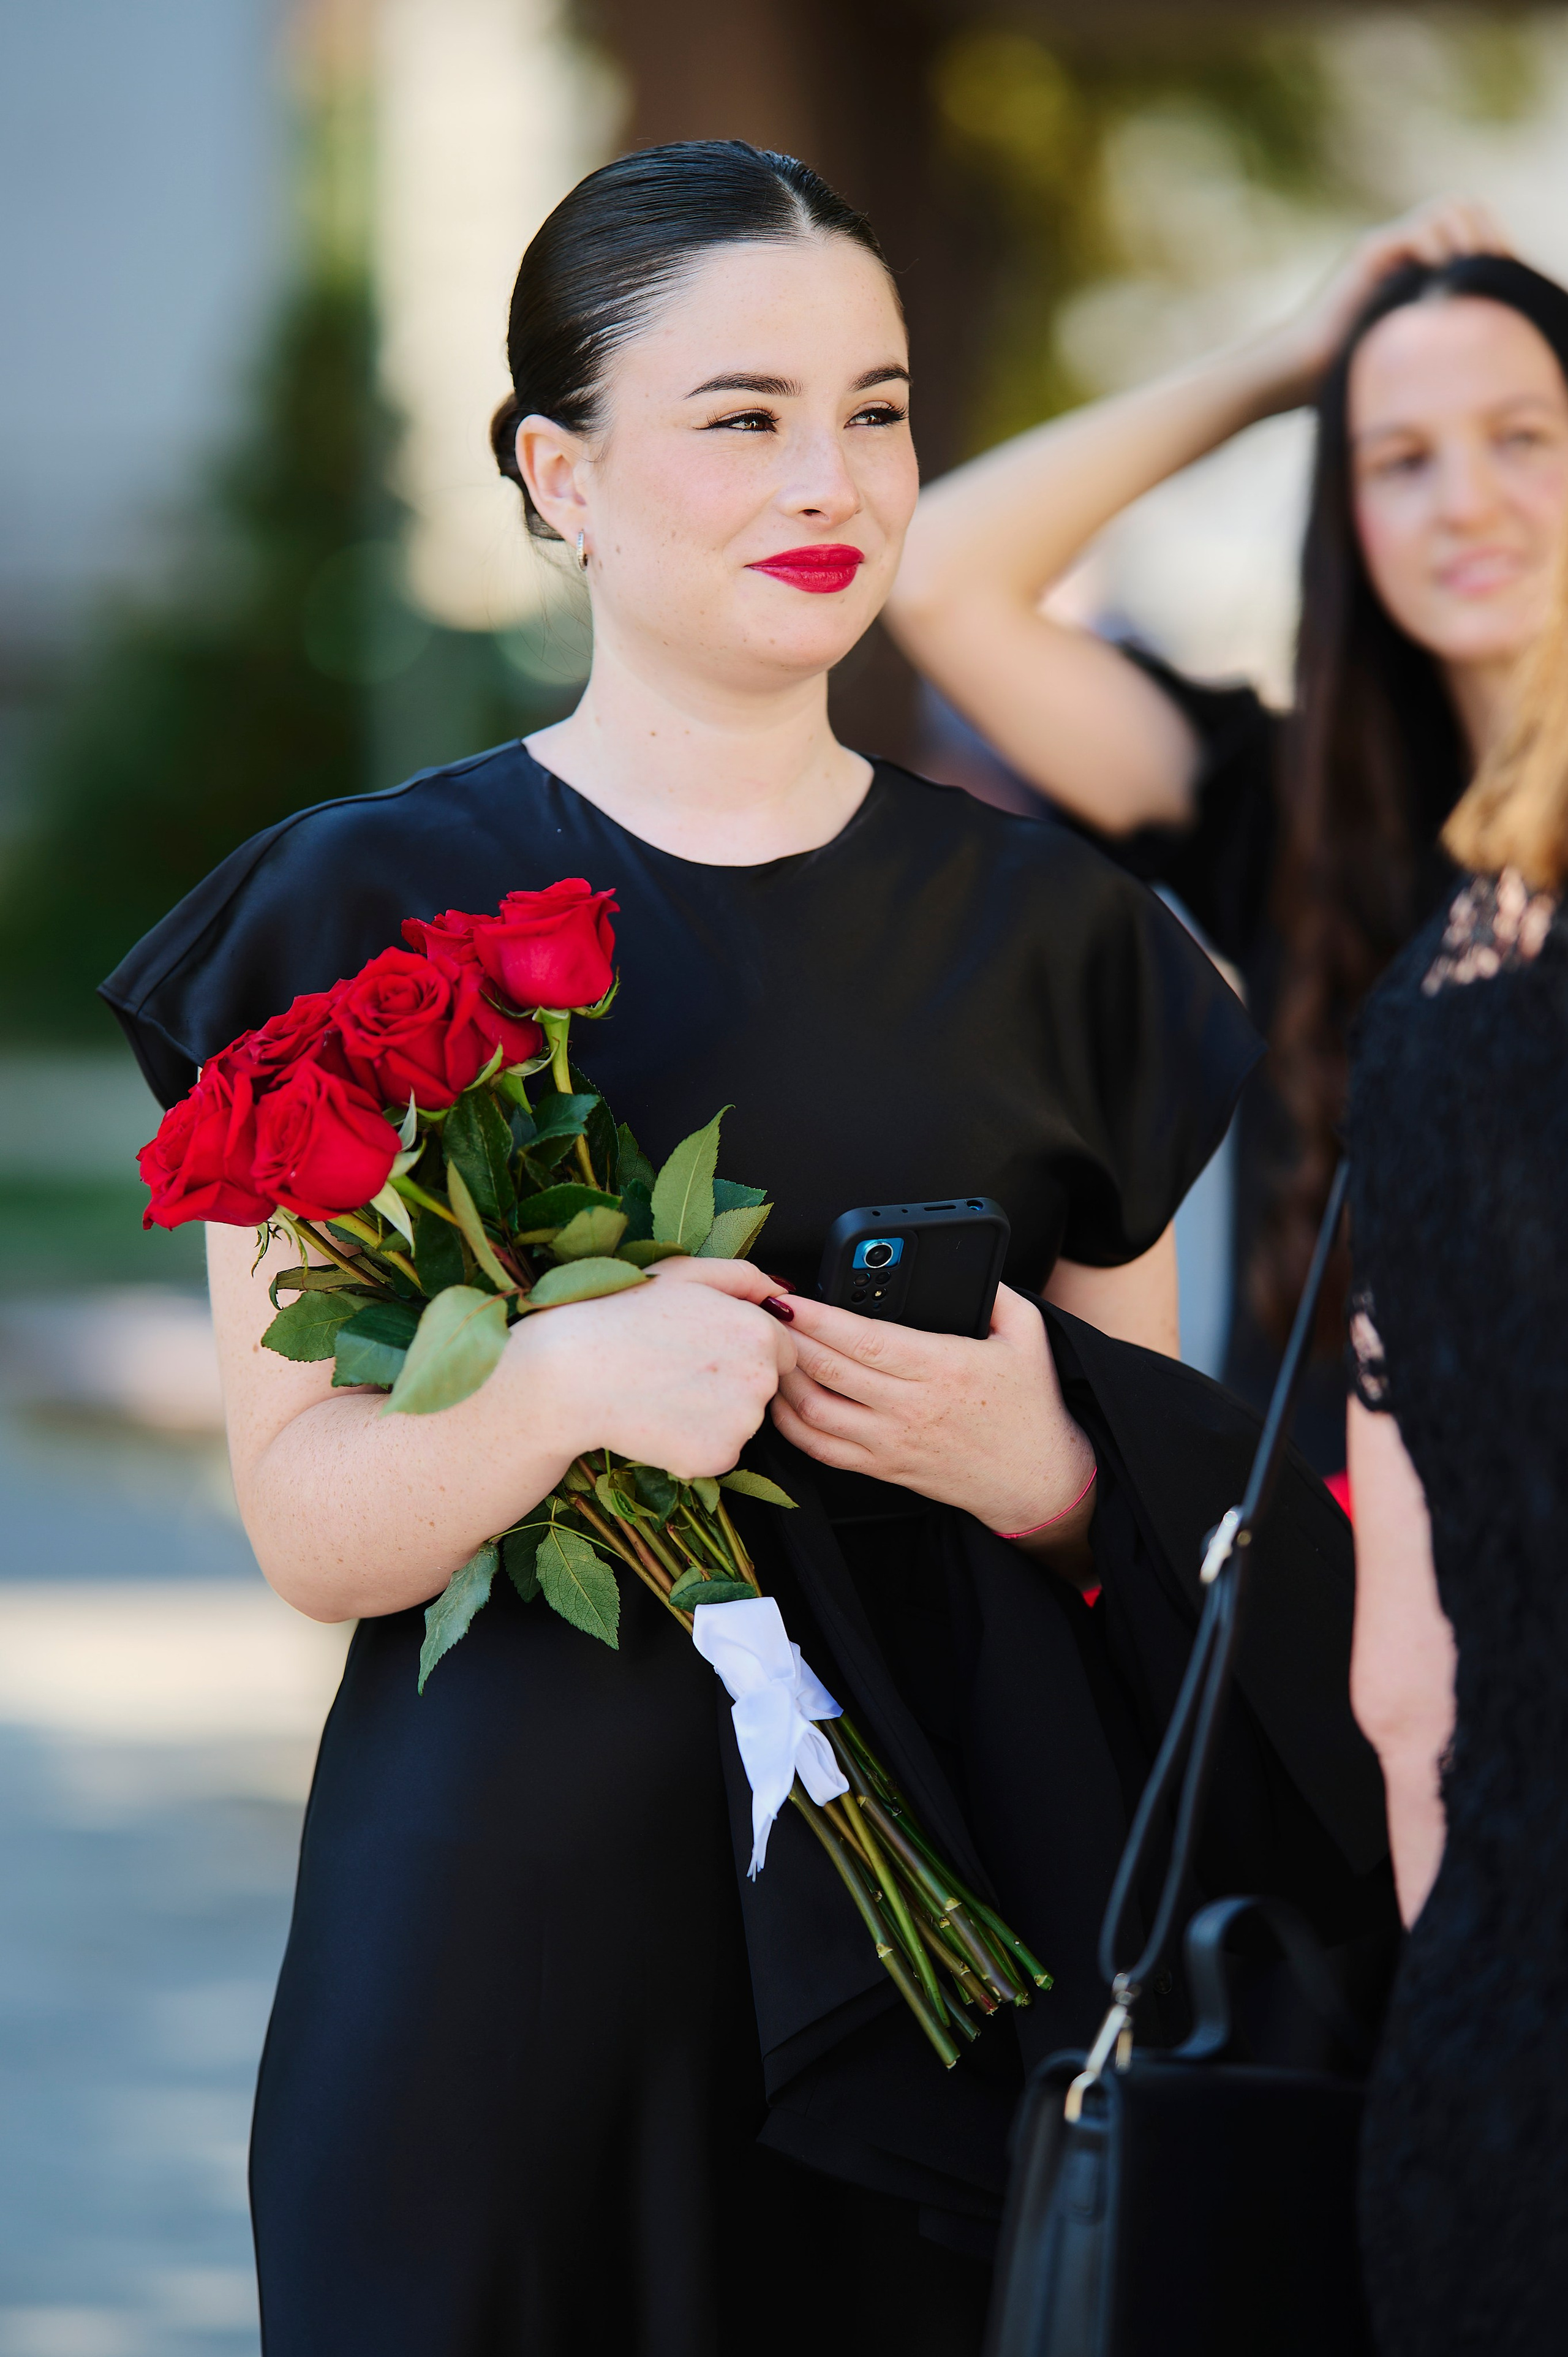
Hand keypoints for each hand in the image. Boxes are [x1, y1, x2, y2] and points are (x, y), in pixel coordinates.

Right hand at [518, 1254, 795, 1479]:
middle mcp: (761, 1378)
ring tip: (661, 1392)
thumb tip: (779, 1290)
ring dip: (712, 1414)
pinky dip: (693, 1444)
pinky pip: (716, 1452)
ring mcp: (742, 1424)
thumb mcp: (682, 1274)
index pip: (780, 1349)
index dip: (740, 1348)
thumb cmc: (621, 1316)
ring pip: (739, 1422)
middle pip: (762, 1387)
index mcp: (759, 1331)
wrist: (570, 1375)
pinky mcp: (717, 1459)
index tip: (702, 1349)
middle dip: (730, 1382)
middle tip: (675, 1369)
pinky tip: (657, 1421)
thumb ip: (742, 1276)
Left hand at [770, 1283, 1095, 1538]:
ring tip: (769, 1349)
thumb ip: (999, 1292)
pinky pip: (820, 1448)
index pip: (865, 1341)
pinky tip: (781, 1397)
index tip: (789, 1298)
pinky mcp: (881, 1467)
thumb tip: (972, 1260)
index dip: (819, 1318)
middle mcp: (911, 1407)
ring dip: (783, 1378)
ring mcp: (891, 1441)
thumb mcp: (1029, 1335)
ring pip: (815, 1410)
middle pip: (829, 1370)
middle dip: (788, 1337)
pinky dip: (791, 1423)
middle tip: (764, 1313)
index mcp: (943, 1368)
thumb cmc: (1029, 1407)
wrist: (1035, 1481)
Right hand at [1259, 196, 1511, 406]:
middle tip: (1494, 270)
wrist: (1298, 372)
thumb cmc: (1351, 372)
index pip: (1474, 225)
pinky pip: (1416, 233)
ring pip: (1447, 208)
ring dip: (1466, 238)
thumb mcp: (1414, 347)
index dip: (1496, 243)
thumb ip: (1445, 327)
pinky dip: (1437, 251)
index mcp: (1418, 264)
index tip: (1509, 278)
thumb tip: (1494, 329)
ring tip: (1469, 272)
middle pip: (1464, 206)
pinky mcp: (1367, 255)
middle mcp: (1404, 248)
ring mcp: (1385, 248)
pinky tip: (1439, 282)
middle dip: (1487, 234)